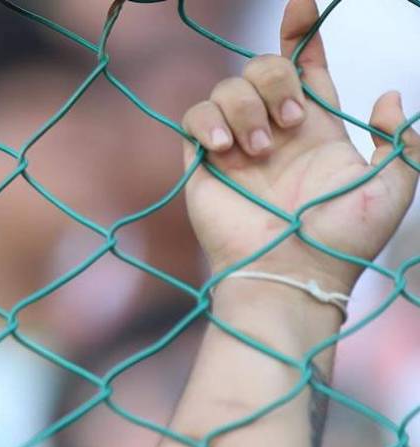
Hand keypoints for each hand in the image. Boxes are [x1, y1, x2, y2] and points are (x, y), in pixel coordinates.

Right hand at [182, 0, 419, 294]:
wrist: (291, 273)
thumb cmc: (343, 241)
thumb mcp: (395, 187)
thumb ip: (401, 141)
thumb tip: (388, 98)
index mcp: (316, 130)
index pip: (305, 66)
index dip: (302, 31)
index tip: (304, 4)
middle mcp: (272, 133)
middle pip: (264, 67)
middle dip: (277, 81)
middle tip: (291, 125)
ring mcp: (234, 148)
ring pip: (228, 87)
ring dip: (247, 109)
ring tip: (259, 151)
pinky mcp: (201, 165)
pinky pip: (193, 117)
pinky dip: (209, 122)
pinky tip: (226, 150)